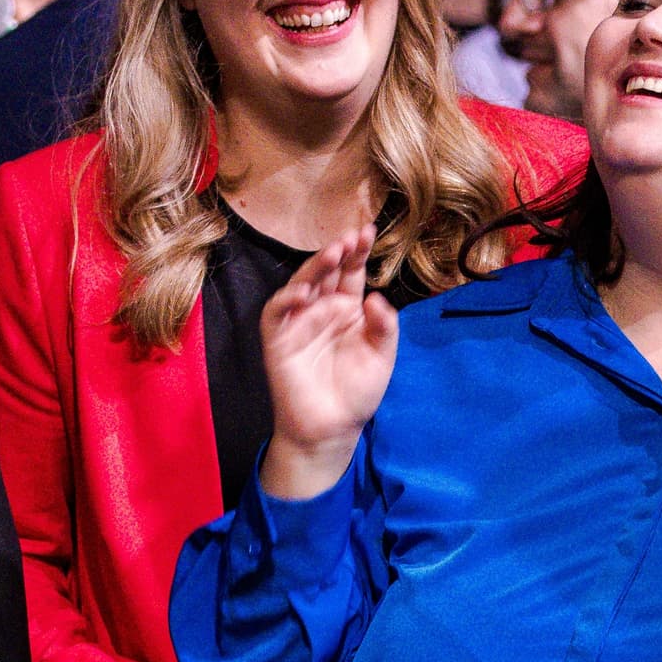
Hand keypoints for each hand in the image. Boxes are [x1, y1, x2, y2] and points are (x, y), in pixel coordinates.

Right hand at [256, 230, 396, 500]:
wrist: (332, 429)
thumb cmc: (357, 393)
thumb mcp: (382, 357)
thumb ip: (384, 327)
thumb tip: (377, 297)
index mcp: (348, 309)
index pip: (351, 274)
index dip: (358, 253)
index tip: (368, 231)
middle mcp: (322, 309)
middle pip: (327, 273)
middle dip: (338, 252)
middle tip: (351, 237)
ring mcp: (299, 322)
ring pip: (302, 284)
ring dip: (314, 267)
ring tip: (333, 253)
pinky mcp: (278, 339)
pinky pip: (277, 312)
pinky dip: (287, 298)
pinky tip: (303, 289)